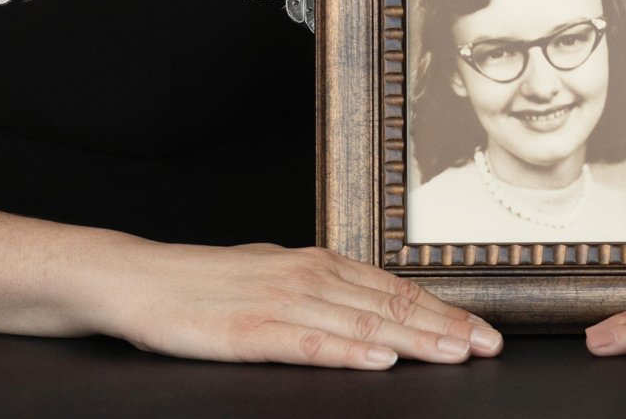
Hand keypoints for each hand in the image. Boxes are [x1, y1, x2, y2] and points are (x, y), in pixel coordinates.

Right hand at [110, 242, 502, 369]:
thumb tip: (370, 307)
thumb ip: (322, 290)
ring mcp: (279, 303)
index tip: (482, 331)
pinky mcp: (249, 332)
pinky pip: (307, 344)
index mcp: (316, 264)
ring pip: (359, 324)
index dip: (443, 311)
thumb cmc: (204, 283)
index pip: (394, 288)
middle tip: (488, 347)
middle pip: (388, 305)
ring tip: (452, 355)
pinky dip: (346, 353)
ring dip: (411, 341)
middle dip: (444, 328)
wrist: (137, 279)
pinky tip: (376, 361)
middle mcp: (306, 277)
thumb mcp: (274, 274)